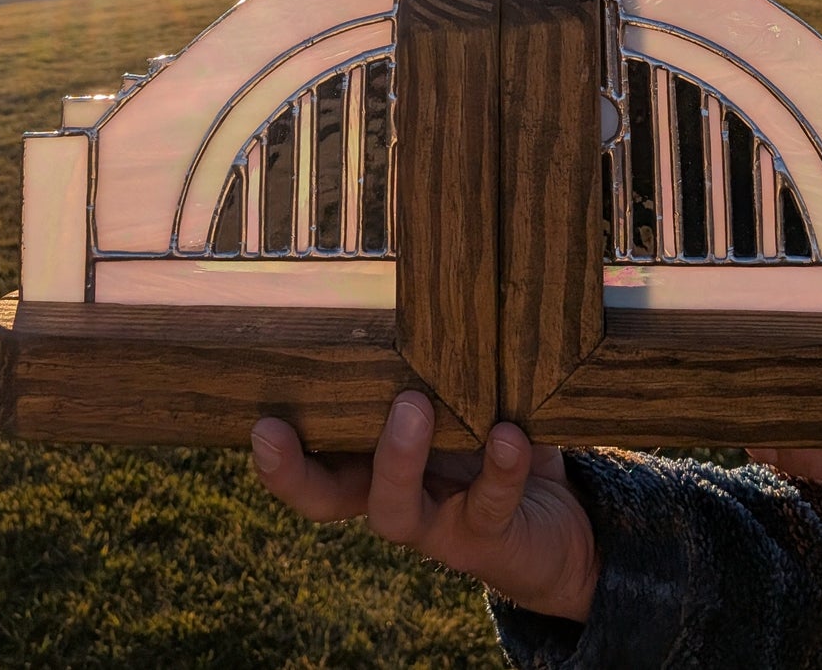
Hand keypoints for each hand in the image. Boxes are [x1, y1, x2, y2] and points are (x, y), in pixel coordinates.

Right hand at [251, 391, 598, 622]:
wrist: (562, 524)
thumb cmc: (499, 442)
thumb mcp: (466, 400)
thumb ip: (439, 364)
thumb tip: (427, 284)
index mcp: (375, 462)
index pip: (312, 464)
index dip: (279, 459)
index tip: (260, 423)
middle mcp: (394, 497)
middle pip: (327, 500)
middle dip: (299, 472)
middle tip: (282, 425)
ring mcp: (437, 524)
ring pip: (395, 509)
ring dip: (398, 458)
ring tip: (414, 405)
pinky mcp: (489, 537)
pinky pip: (488, 504)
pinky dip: (499, 468)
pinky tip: (508, 436)